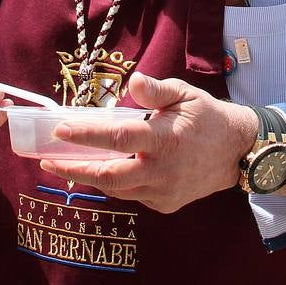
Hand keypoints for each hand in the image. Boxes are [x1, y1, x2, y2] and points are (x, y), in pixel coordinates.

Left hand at [39, 74, 257, 213]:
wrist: (237, 153)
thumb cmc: (206, 117)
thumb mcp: (185, 95)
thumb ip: (157, 90)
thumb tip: (134, 80)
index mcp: (165, 140)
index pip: (118, 137)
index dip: (87, 134)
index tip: (60, 129)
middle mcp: (162, 170)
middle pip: (110, 176)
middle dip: (74, 169)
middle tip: (48, 160)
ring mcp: (164, 191)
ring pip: (117, 189)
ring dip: (89, 177)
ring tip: (64, 164)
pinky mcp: (165, 204)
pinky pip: (132, 195)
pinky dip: (113, 183)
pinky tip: (100, 170)